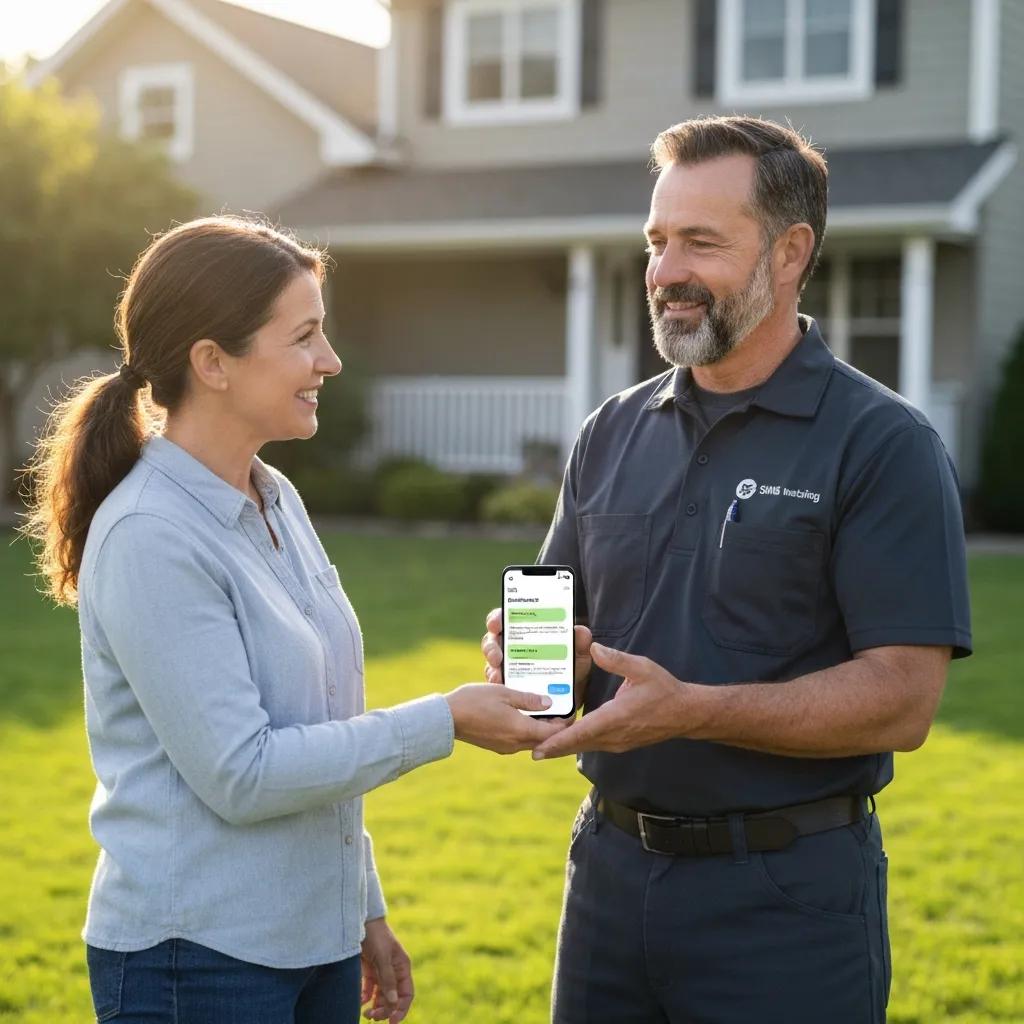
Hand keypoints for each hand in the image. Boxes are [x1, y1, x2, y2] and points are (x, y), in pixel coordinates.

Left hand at [361, 917, 412, 1022]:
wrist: (359, 920)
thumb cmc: (375, 935)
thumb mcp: (383, 957)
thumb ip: (388, 980)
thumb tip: (393, 1002)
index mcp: (402, 967)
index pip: (406, 994)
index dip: (401, 1009)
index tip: (391, 1022)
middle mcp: (394, 971)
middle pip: (393, 998)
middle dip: (385, 1010)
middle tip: (371, 1017)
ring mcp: (381, 971)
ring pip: (381, 996)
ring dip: (375, 1007)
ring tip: (365, 1013)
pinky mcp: (369, 970)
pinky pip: (369, 990)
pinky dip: (365, 998)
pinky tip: (360, 1002)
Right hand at [444, 683, 568, 752]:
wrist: (446, 718)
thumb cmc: (474, 701)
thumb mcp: (503, 693)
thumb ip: (528, 699)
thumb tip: (549, 703)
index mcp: (520, 730)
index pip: (553, 732)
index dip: (565, 724)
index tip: (571, 712)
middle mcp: (515, 743)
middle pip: (544, 739)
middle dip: (555, 728)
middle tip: (561, 712)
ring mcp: (505, 747)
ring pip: (532, 741)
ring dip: (540, 730)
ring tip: (544, 712)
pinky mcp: (497, 747)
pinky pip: (519, 742)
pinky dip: (527, 732)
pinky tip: (524, 717)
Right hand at [481, 608, 593, 704]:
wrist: (570, 702)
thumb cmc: (571, 675)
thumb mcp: (578, 659)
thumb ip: (580, 645)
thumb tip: (580, 631)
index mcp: (526, 633)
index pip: (505, 619)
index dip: (496, 619)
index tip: (495, 625)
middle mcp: (511, 649)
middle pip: (492, 642)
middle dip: (491, 647)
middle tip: (496, 656)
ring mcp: (505, 669)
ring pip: (491, 665)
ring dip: (492, 669)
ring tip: (498, 676)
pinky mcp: (504, 689)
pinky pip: (496, 686)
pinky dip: (498, 686)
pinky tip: (502, 689)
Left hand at [531, 643, 691, 759]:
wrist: (685, 714)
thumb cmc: (664, 690)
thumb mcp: (642, 668)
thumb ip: (616, 660)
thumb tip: (594, 649)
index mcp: (616, 717)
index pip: (582, 732)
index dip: (559, 741)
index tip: (538, 749)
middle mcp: (614, 735)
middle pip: (578, 745)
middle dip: (553, 748)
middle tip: (529, 751)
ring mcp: (617, 742)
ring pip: (585, 747)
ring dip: (564, 747)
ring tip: (540, 746)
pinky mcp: (619, 743)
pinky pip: (593, 745)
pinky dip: (577, 744)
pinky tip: (565, 739)